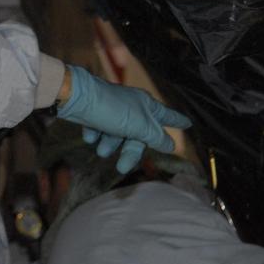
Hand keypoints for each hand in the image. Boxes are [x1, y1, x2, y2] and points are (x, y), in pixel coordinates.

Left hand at [55, 65, 190, 173]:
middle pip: (139, 134)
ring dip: (109, 144)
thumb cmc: (111, 110)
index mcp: (146, 105)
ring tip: (100, 150)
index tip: (188, 123)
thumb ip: (155, 137)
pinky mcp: (94, 112)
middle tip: (122, 167)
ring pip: (118, 133)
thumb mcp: (139, 126)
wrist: (75, 97)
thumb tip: (170, 145)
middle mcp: (131, 106)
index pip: (167, 115)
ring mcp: (112, 109)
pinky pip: (100, 128)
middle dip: (129, 151)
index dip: (177, 121)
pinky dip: (95, 134)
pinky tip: (89, 136)